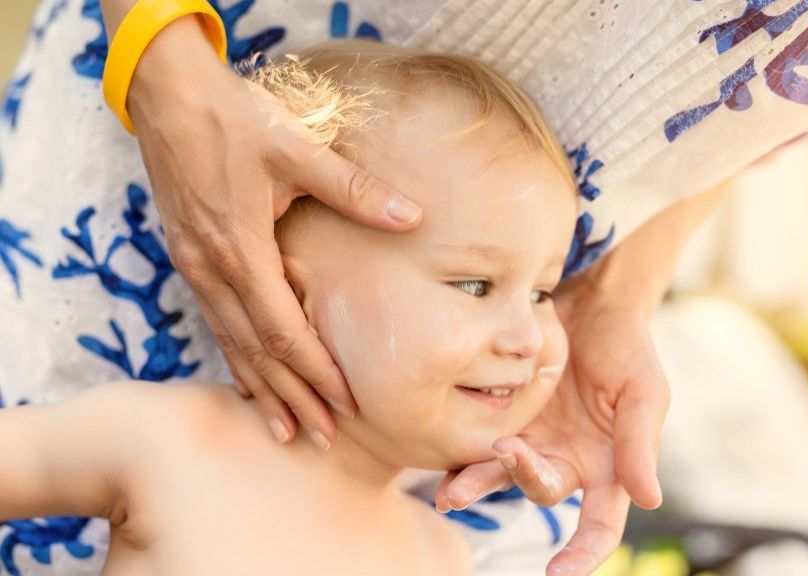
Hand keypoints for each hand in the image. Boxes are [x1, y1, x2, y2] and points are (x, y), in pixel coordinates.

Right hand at [127, 17, 421, 447]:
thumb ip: (353, 189)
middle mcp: (213, 269)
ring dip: (260, 387)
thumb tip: (411, 216)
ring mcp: (195, 265)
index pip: (283, 331)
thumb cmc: (234, 118)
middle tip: (322, 437)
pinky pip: (214, 320)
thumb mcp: (297, 149)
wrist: (167, 93)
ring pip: (231, 342)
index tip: (347, 404)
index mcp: (241, 249)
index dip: (316, 371)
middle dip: (292, 396)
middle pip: (256, 351)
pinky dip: (234, 355)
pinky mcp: (188, 255)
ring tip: (284, 428)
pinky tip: (247, 378)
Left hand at [434, 272, 669, 575]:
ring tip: (451, 493)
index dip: (584, 554)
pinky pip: (478, 445)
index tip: (562, 574)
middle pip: (541, 493)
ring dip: (477, 485)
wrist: (591, 301)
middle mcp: (565, 461)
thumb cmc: (627, 347)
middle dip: (524, 481)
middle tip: (510, 452)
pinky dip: (461, 456)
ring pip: (500, 477)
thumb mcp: (645, 391)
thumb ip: (640, 444)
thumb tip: (650, 501)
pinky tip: (442, 461)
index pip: (599, 525)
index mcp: (606, 466)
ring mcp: (531, 439)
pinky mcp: (501, 414)